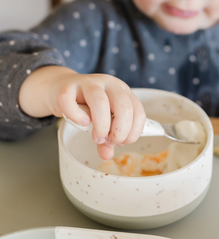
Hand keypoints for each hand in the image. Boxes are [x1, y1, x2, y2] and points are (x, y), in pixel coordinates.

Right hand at [19, 66, 145, 159]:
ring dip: (101, 126)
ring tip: (97, 138)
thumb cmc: (85, 104)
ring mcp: (88, 83)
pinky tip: (81, 122)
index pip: (138, 111)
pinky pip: (70, 101)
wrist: (60, 88)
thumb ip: (107, 137)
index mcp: (122, 91)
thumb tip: (107, 155)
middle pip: (124, 107)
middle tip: (109, 142)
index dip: (133, 131)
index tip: (121, 142)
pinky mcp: (68, 86)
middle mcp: (109, 84)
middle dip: (120, 131)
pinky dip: (76, 116)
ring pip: (100, 102)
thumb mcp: (102, 119)